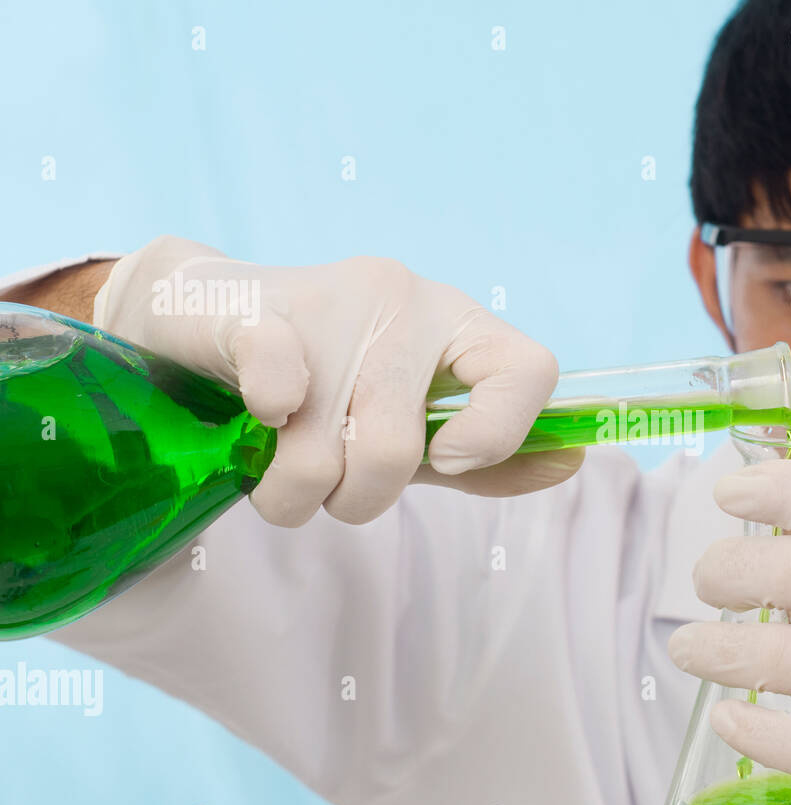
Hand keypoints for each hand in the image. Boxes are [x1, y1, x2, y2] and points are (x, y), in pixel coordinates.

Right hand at [93, 236, 582, 525]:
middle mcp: (405, 299)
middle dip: (356, 501)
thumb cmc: (326, 391)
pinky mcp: (255, 310)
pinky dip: (263, 427)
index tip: (446, 461)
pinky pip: (277, 386)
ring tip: (278, 462)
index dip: (500, 434)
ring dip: (290, 494)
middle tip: (331, 487)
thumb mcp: (414, 431)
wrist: (201, 317)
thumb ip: (486, 458)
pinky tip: (257, 408)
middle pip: (398, 448)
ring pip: (323, 454)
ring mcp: (331, 301)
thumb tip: (573, 460)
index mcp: (458, 325)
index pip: (528, 370)